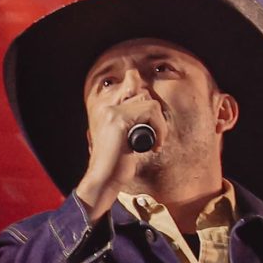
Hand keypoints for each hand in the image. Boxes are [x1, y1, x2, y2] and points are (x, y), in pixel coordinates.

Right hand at [74, 89, 160, 222]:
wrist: (103, 180)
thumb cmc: (115, 164)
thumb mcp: (125, 138)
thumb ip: (133, 120)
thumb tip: (146, 102)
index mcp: (105, 109)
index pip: (130, 82)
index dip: (142, 88)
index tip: (148, 109)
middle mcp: (106, 107)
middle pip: (143, 94)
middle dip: (155, 117)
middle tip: (153, 138)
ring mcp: (112, 112)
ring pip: (149, 102)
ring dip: (159, 124)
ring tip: (153, 143)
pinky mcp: (119, 120)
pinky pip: (150, 111)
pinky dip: (159, 129)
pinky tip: (153, 145)